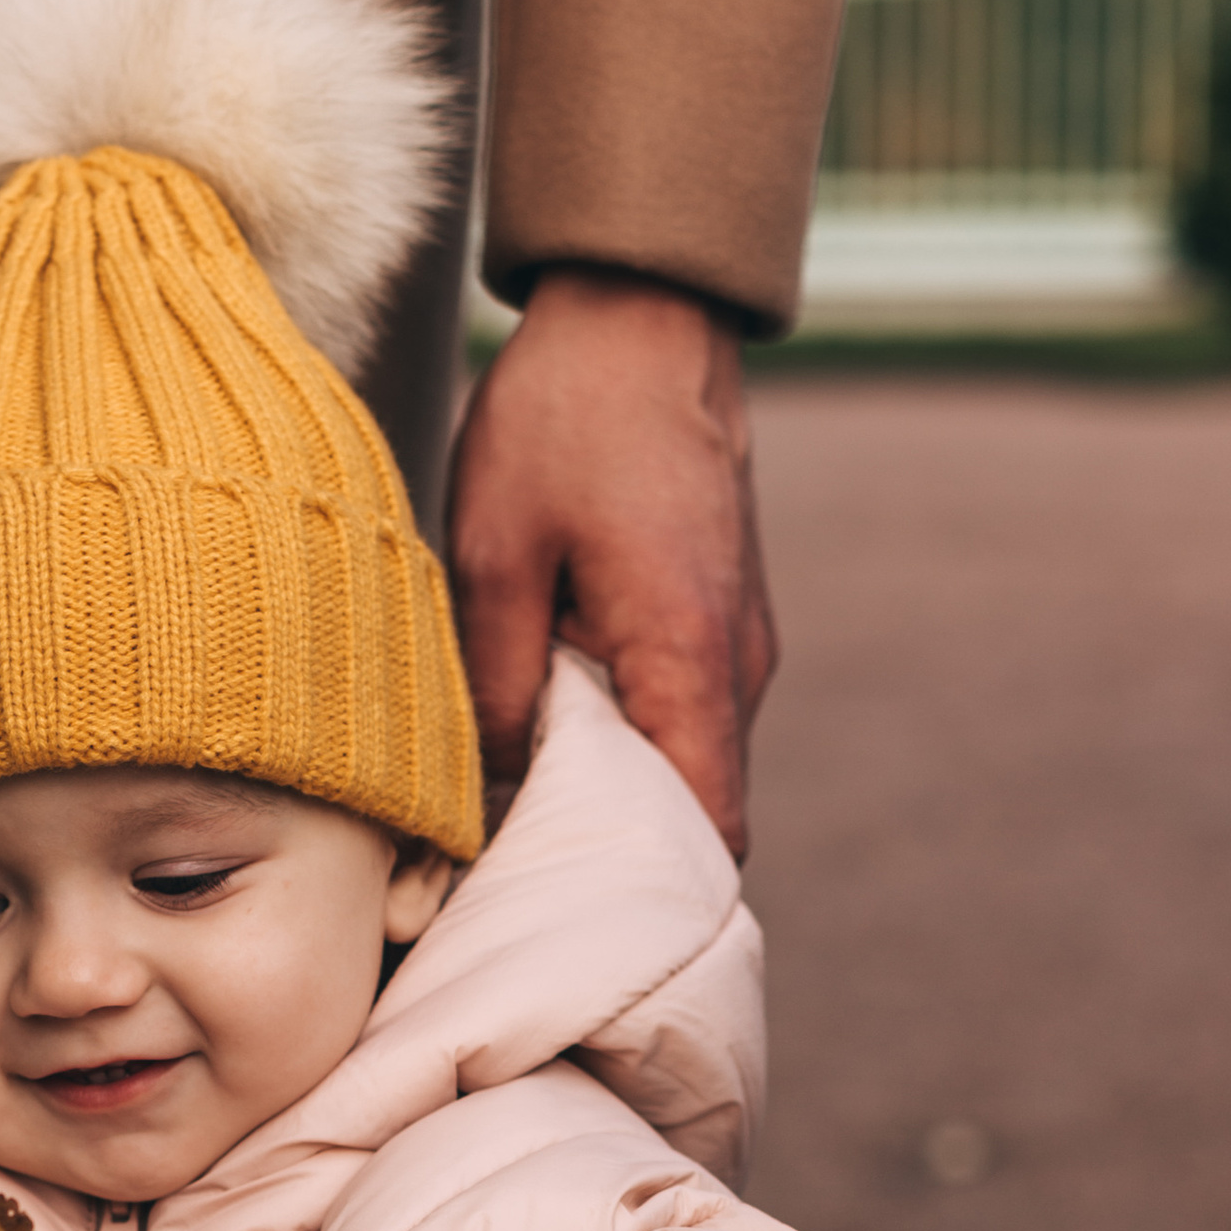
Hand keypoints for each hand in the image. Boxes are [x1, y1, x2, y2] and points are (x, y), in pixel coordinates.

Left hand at [445, 264, 778, 854]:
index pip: (706, 832)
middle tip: (512, 882)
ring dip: (613, 794)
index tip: (561, 916)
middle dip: (615, 859)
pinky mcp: (717, 623)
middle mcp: (736, 668)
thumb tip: (497, 796)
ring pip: (684, 765)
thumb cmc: (566, 419)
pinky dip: (623, 743)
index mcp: (688, 658)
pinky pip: (678, 715)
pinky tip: (546, 733)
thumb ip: (500, 686)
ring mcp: (736, 646)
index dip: (646, 893)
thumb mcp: (494, 553)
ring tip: (517, 811)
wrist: (642, 314)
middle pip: (696, 816)